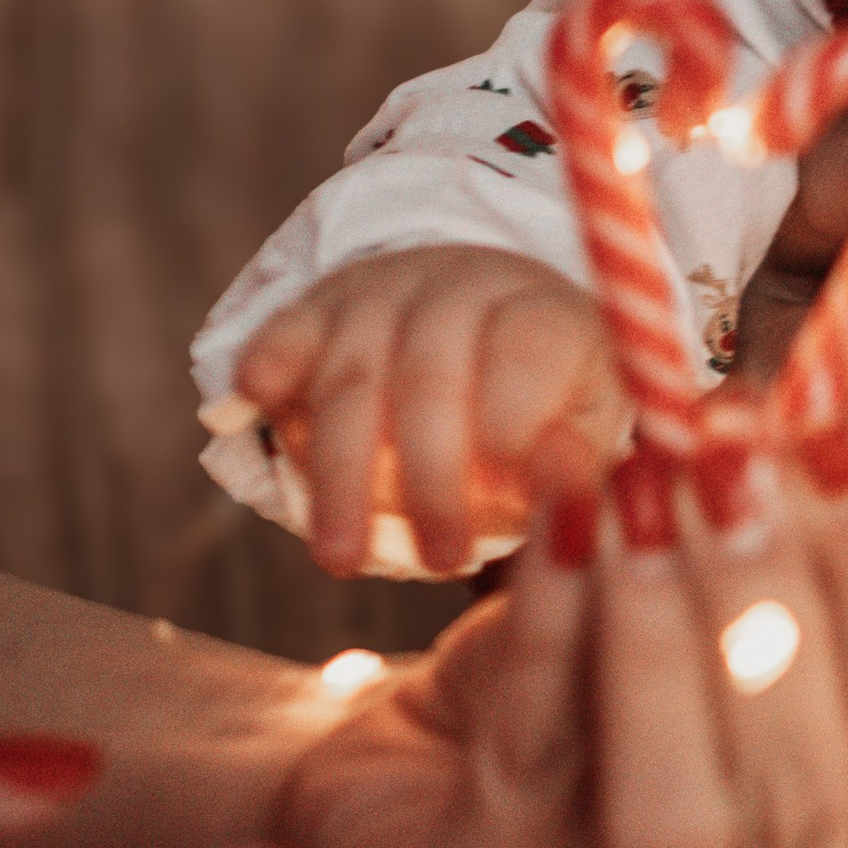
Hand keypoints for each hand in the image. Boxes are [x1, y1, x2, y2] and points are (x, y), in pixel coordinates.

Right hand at [237, 247, 624, 577]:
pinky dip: (270, 362)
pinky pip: (288, 333)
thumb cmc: (553, 398)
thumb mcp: (593, 425)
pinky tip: (254, 397)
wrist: (492, 319)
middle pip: (432, 375)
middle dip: (431, 478)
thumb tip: (557, 483)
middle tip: (441, 558)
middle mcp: (460, 288)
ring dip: (342, 474)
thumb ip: (580, 463)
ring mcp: (383, 295)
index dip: (513, 418)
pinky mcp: (320, 310)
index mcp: (543, 313)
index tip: (509, 492)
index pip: (527, 350)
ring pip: (352, 377)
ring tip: (342, 559)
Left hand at [287, 429, 847, 847]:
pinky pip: (532, 766)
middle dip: (765, 610)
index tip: (831, 439)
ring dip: (658, 639)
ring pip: (674, 827)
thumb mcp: (726, 624)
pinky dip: (545, 626)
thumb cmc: (617, 698)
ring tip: (643, 487)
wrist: (430, 783)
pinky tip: (555, 513)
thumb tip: (804, 421)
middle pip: (800, 800)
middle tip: (728, 461)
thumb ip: (786, 552)